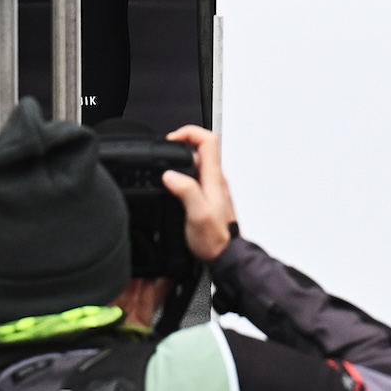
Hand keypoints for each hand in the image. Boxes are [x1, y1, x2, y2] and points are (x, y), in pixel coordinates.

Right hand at [161, 124, 235, 263]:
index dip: (189, 133)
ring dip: (181, 161)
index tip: (171, 139)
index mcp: (214, 179)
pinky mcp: (209, 198)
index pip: (208, 140)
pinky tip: (173, 187)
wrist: (227, 258)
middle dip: (181, 145)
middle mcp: (216, 181)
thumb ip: (186, 191)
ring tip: (165, 168)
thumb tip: (170, 174)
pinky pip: (196, 178)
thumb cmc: (216, 240)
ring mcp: (214, 189)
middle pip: (202, 148)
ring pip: (198, 164)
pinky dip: (183, 176)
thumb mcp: (197, 215)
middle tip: (164, 152)